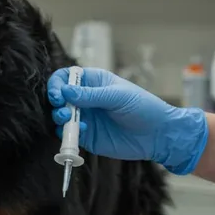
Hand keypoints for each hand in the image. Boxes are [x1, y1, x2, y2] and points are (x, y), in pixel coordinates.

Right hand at [46, 67, 208, 174]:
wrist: (158, 135)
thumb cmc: (144, 108)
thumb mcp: (118, 96)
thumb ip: (90, 95)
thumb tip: (65, 90)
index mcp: (94, 82)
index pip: (66, 77)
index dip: (57, 84)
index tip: (58, 94)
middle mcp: (86, 99)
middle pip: (59, 97)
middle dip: (55, 102)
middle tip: (62, 109)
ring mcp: (85, 118)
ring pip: (60, 116)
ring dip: (60, 118)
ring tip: (68, 120)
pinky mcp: (87, 136)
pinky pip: (69, 134)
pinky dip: (68, 133)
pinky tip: (81, 131)